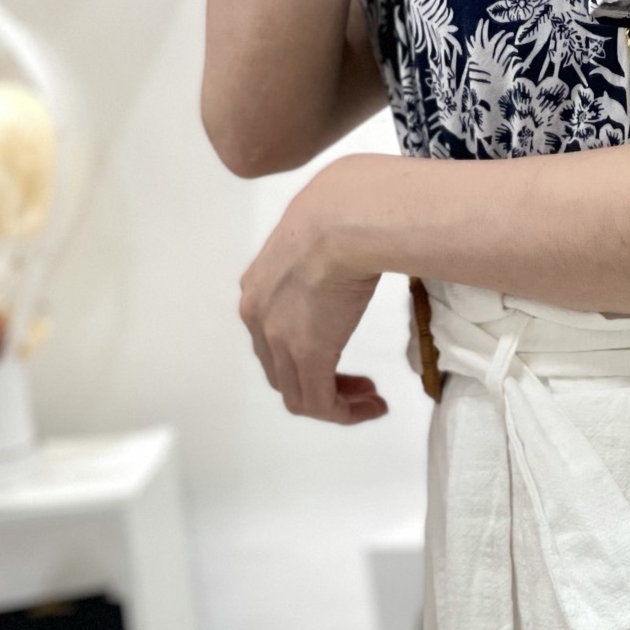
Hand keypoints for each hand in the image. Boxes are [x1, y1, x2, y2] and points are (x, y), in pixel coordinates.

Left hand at [238, 158, 389, 424]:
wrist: (343, 221)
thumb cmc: (341, 217)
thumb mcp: (317, 242)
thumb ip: (320, 262)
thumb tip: (346, 264)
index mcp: (257, 289)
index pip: (272, 342)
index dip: (304, 359)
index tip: (339, 358)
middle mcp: (258, 318)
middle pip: (282, 373)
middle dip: (320, 385)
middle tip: (358, 387)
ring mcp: (278, 339)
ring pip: (299, 394)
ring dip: (335, 403)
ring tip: (368, 401)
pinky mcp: (306, 356)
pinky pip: (321, 403)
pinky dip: (345, 412)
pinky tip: (372, 406)